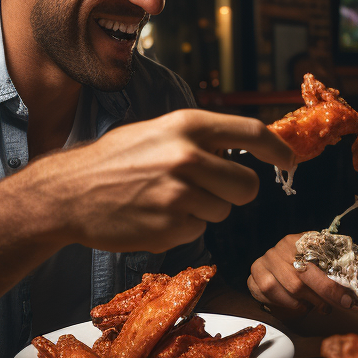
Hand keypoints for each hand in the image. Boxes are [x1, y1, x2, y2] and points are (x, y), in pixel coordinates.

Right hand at [30, 109, 295, 253]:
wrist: (67, 193)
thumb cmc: (113, 161)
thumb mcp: (157, 132)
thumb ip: (198, 139)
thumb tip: (242, 149)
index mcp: (186, 125)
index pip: (251, 132)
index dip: (277, 149)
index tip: (289, 160)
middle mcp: (187, 157)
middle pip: (247, 185)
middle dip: (235, 193)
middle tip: (210, 191)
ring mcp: (179, 194)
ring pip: (222, 212)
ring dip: (203, 211)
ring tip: (165, 200)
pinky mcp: (170, 227)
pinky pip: (197, 232)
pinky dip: (181, 229)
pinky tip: (152, 216)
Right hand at [248, 233, 357, 323]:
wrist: (289, 274)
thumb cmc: (320, 277)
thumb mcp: (342, 278)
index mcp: (307, 240)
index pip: (321, 261)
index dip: (335, 285)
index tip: (350, 302)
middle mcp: (284, 246)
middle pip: (301, 277)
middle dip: (321, 297)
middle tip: (331, 308)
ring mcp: (266, 259)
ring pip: (284, 288)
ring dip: (302, 303)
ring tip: (313, 306)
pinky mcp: (254, 274)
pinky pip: (266, 293)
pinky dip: (284, 305)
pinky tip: (295, 306)